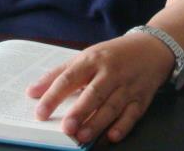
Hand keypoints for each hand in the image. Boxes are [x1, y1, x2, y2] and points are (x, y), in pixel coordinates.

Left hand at [26, 33, 173, 143]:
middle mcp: (110, 72)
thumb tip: (32, 92)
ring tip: (82, 136)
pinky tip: (112, 136)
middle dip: (80, 111)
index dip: (54, 95)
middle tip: (66, 127)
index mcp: (92, 59)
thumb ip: (59, 73)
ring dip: (97, 122)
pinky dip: (123, 126)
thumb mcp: (85, 57)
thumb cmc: (112, 55)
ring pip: (112, 106)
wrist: (151, 48)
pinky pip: (132, 114)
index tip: (40, 111)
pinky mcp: (142, 98)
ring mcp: (127, 86)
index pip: (70, 77)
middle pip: (93, 93)